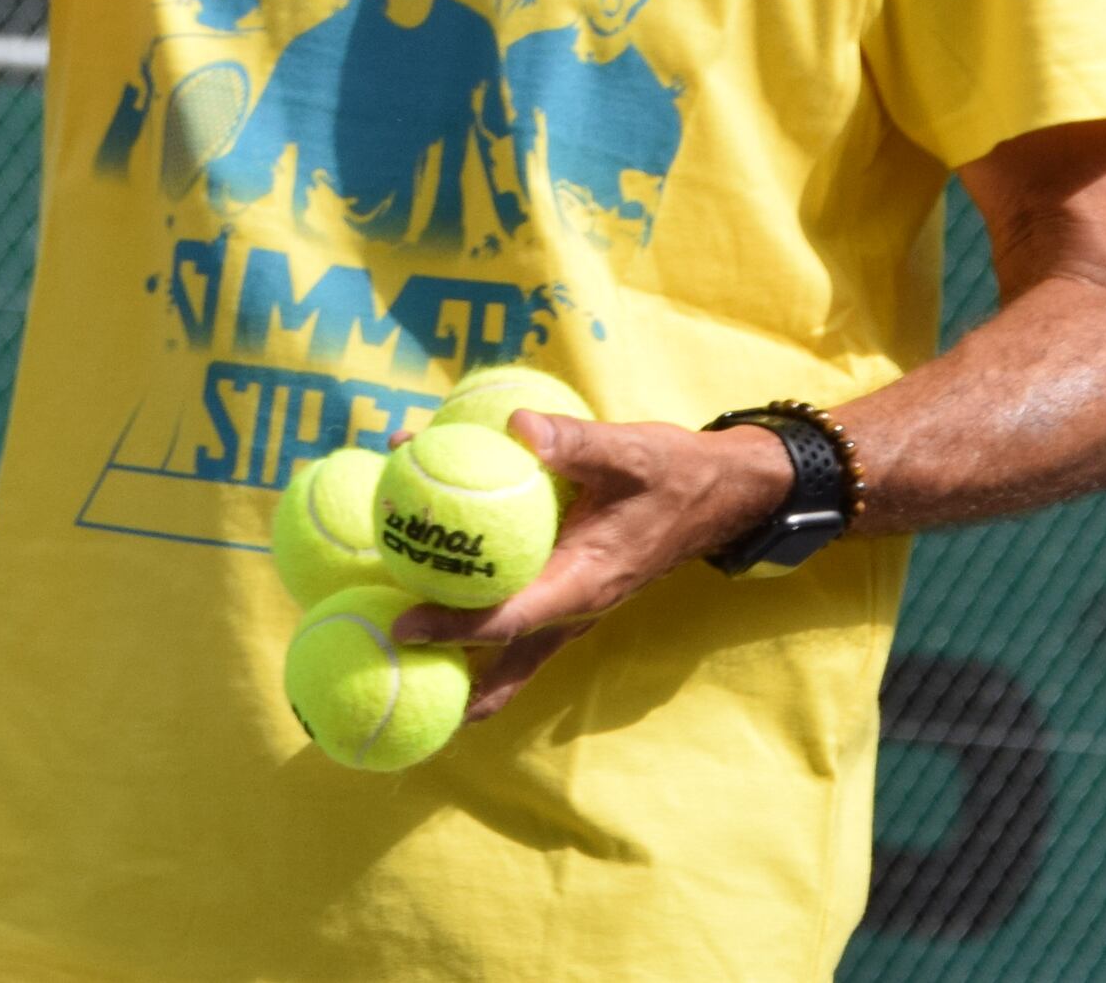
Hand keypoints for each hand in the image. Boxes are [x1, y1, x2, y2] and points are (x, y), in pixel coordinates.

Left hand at [392, 414, 787, 716]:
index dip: (452, 626)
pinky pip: (519, 619)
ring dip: (464, 665)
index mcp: (584, 581)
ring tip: (405, 677)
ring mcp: (573, 606)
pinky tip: (440, 605)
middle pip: (502, 657)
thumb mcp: (630, 450)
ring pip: (512, 651)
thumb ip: (574, 442)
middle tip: (388, 679)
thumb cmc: (673, 473)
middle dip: (449, 676)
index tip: (401, 627)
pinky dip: (480, 622)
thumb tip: (517, 426)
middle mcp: (575, 606)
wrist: (718, 494)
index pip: (508, 618)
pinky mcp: (570, 591)